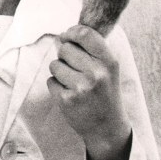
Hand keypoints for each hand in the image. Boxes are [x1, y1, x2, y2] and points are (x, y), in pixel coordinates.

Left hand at [48, 25, 130, 159]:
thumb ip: (92, 50)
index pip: (85, 34)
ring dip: (59, 71)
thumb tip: (64, 35)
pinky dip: (57, 86)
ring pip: (55, 64)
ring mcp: (81, 87)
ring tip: (73, 82)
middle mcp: (96, 73)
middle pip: (65, 49)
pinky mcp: (67, 100)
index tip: (67, 36)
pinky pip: (51, 81)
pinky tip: (69, 94)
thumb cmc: (106, 93)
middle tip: (75, 68)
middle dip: (65, 56)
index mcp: (109, 61)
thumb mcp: (109, 69)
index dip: (71, 32)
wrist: (107, 127)